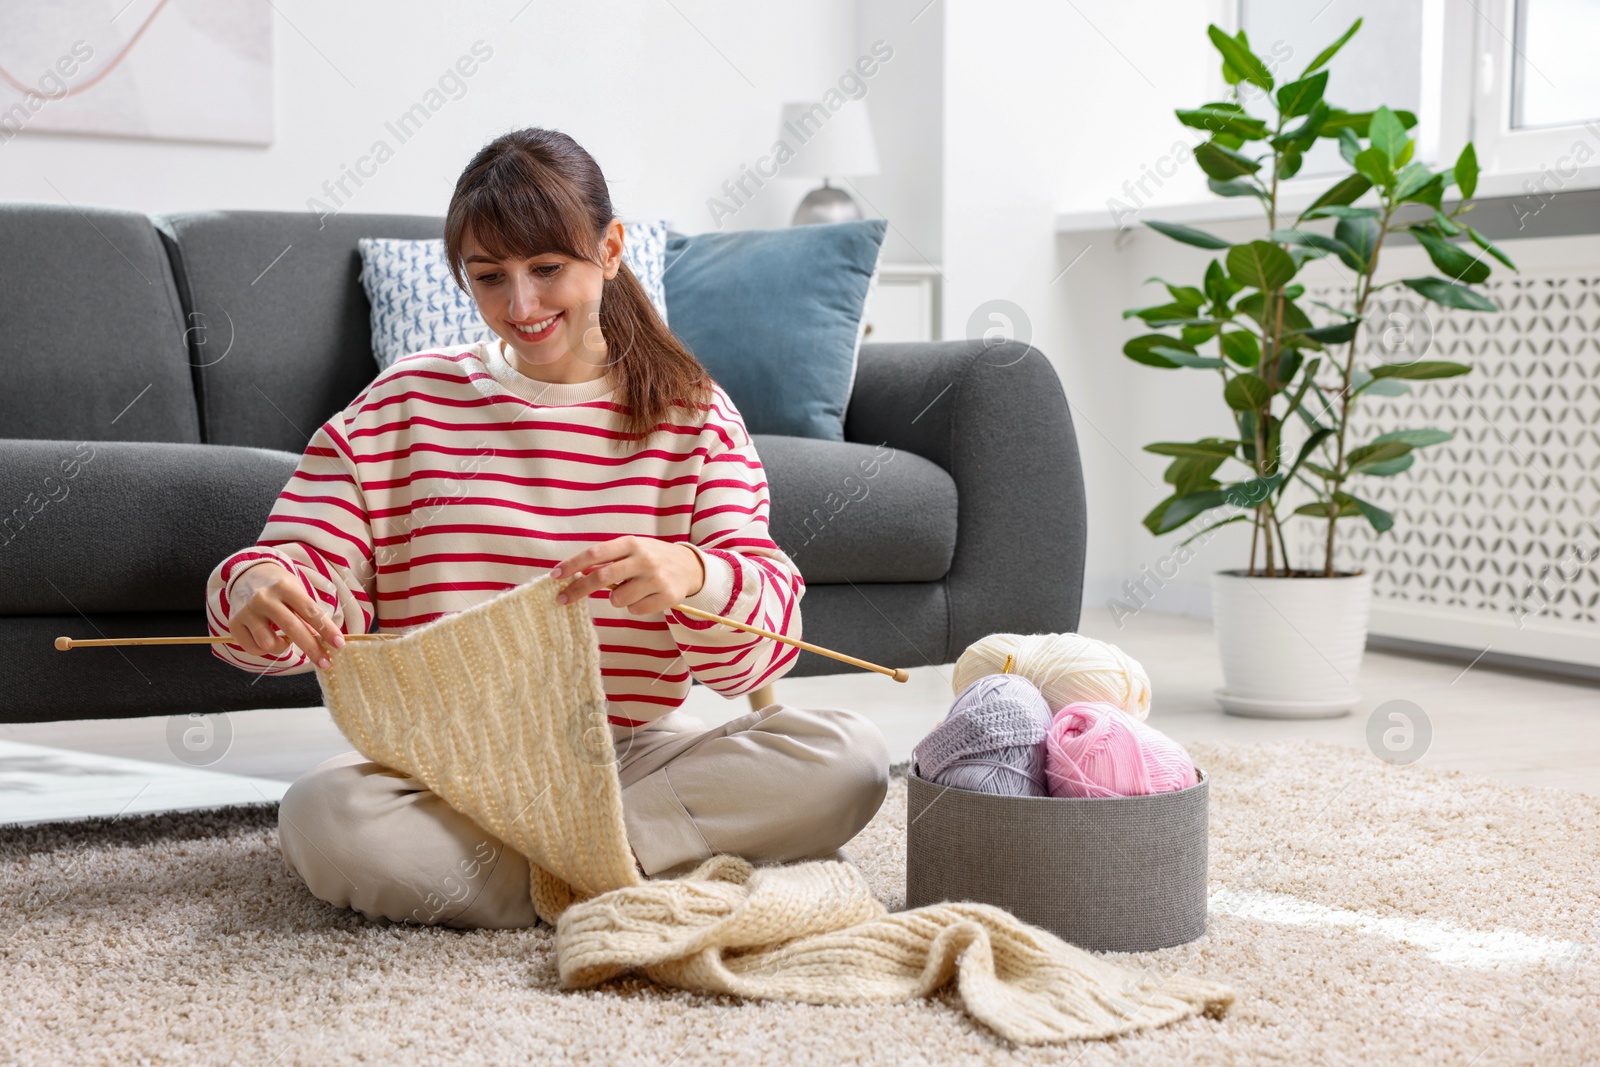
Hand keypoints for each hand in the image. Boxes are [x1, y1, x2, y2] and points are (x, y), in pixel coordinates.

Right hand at [227, 561, 346, 668]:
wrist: (247, 575)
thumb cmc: (280, 587)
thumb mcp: (297, 592)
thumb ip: (308, 614)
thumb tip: (323, 641)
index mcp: (285, 586)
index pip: (310, 611)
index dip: (326, 629)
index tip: (339, 644)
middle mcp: (264, 598)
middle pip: (292, 628)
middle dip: (312, 648)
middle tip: (325, 662)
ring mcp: (247, 611)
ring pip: (269, 643)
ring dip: (283, 648)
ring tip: (286, 641)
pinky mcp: (234, 623)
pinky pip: (253, 648)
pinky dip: (265, 650)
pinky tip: (269, 640)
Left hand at [552, 536, 704, 615]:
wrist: (688, 567)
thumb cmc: (651, 558)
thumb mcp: (631, 549)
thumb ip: (608, 558)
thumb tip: (575, 573)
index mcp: (631, 543)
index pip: (596, 553)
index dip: (573, 564)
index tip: (554, 575)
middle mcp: (643, 559)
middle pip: (602, 578)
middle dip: (579, 590)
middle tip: (562, 599)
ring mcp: (656, 578)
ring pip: (618, 599)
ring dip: (617, 598)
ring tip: (631, 590)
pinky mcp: (666, 597)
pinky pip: (635, 610)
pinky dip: (634, 607)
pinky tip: (646, 596)